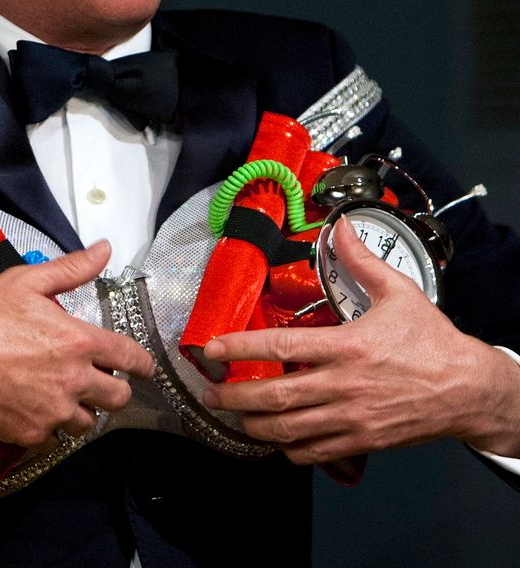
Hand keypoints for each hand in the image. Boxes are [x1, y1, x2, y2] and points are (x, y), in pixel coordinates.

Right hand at [0, 240, 154, 447]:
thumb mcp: (26, 281)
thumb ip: (71, 269)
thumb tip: (105, 249)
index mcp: (78, 342)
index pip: (130, 358)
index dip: (142, 363)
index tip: (142, 367)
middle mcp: (73, 381)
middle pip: (118, 399)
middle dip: (114, 389)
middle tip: (99, 380)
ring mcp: (52, 412)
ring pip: (87, 422)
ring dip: (82, 409)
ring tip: (63, 393)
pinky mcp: (30, 434)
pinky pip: (54, 437)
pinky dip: (49, 424)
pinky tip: (33, 405)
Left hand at [201, 214, 519, 463]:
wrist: (469, 390)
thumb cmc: (433, 342)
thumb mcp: (399, 292)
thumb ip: (361, 260)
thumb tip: (341, 227)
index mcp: (347, 347)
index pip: (280, 349)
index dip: (240, 348)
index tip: (212, 348)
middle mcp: (343, 386)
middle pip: (275, 398)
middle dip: (234, 397)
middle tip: (211, 392)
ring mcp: (351, 419)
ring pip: (288, 431)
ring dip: (254, 425)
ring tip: (234, 415)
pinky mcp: (362, 442)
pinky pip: (314, 453)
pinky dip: (289, 448)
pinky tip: (276, 438)